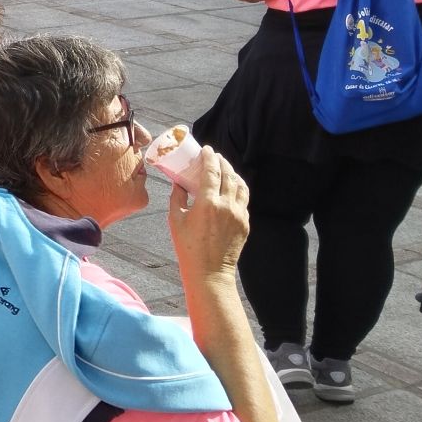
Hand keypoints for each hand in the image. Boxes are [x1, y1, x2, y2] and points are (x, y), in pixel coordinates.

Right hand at [166, 146, 250, 282]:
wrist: (210, 272)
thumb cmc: (188, 247)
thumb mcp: (175, 219)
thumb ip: (177, 197)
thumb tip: (179, 182)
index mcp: (207, 203)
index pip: (211, 171)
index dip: (209, 157)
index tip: (206, 149)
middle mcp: (226, 206)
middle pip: (228, 174)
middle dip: (222, 162)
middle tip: (214, 156)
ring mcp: (239, 215)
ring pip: (241, 186)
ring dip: (233, 174)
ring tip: (225, 169)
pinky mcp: (245, 224)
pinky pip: (244, 200)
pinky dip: (238, 189)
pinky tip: (232, 188)